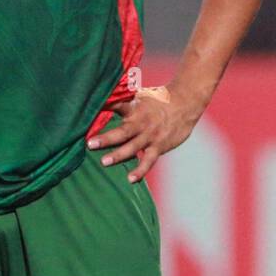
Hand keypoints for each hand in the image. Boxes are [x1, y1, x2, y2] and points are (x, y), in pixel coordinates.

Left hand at [87, 85, 201, 182]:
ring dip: (119, 155)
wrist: (185, 104)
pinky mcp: (159, 146)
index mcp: (135, 108)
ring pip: (133, 147)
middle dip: (106, 138)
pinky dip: (140, 170)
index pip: (118, 105)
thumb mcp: (140, 96)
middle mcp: (141, 122)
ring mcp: (150, 136)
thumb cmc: (159, 100)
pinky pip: (149, 160)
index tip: (91, 109)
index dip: (105, 107)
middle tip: (90, 144)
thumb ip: (122, 101)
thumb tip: (102, 98)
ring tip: (104, 162)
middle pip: (123, 131)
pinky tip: (131, 179)